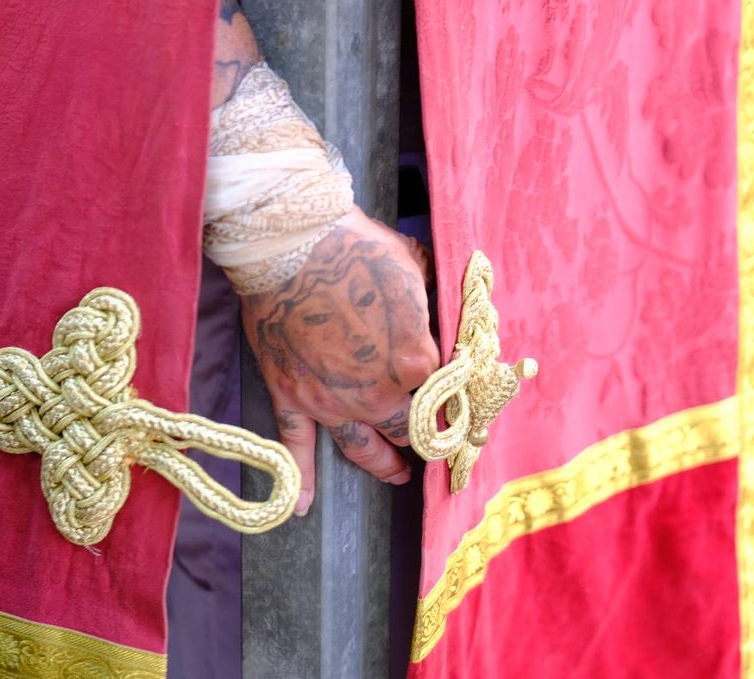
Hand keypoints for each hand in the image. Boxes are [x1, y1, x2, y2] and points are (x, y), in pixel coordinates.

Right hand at [241, 207, 439, 514]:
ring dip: (383, 465)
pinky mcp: (291, 396)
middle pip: (409, 429)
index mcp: (417, 363)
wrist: (291, 244)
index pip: (448, 397)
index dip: (456, 402)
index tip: (462, 407)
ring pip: (363, 447)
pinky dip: (301, 480)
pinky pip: (296, 446)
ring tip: (396, 473)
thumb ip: (435, 307)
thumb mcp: (417, 269)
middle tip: (432, 440)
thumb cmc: (358, 249)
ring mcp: (331, 401)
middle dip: (423, 436)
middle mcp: (377, 393)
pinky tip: (303, 507)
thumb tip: (450, 320)